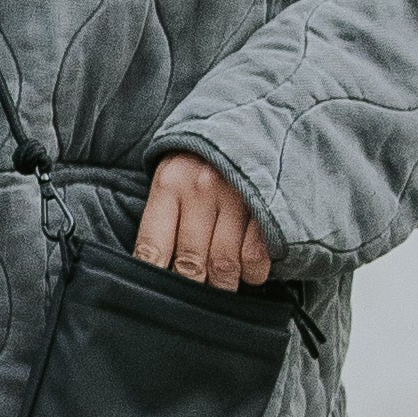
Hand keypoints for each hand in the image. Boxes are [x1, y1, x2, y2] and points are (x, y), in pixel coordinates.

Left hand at [137, 153, 273, 290]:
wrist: (253, 121)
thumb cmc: (203, 159)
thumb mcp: (174, 174)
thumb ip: (164, 214)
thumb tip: (154, 267)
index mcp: (169, 183)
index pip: (152, 249)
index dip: (154, 280)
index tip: (158, 295)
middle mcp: (200, 189)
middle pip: (189, 264)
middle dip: (192, 287)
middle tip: (195, 292)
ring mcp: (236, 197)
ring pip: (223, 266)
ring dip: (224, 284)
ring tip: (223, 283)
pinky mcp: (266, 205)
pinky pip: (255, 257)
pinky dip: (253, 273)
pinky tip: (249, 271)